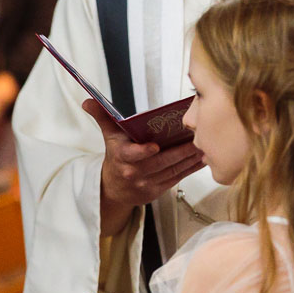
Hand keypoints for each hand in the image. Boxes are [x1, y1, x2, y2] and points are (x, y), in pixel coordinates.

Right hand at [82, 99, 204, 236]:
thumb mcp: (108, 136)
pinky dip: (191, 168)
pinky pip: (177, 178)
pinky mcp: (158, 190)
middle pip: (160, 162)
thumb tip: (88, 101)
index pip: (132, 155)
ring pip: (172, 170)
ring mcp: (147, 184)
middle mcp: (134, 173)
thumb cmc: (116, 157)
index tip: (154, 146)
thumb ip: (102, 117)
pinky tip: (202, 159)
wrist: (115, 188)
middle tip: (196, 139)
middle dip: (180, 151)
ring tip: (205, 146)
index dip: (143, 152)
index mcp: (122, 157)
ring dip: (190, 159)